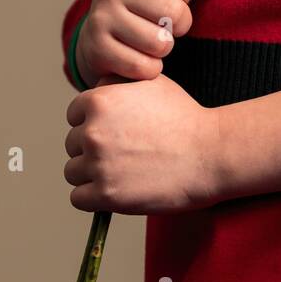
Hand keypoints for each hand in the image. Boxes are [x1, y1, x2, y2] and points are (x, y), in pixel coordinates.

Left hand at [64, 74, 222, 214]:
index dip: (93, 122)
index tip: (114, 131)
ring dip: (91, 174)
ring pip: (73, 172)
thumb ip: (116, 84)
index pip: (74, 114)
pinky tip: (117, 188)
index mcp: (99, 101)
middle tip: (123, 152)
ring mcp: (98, 164)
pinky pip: (78, 198)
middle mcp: (93, 131)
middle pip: (71, 144)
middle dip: (92, 148)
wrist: (209, 154)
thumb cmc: (183, 117)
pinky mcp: (106, 195)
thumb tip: (95, 91)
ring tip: (121, 171)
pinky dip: (94, 197)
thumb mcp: (150, 83)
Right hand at [75, 0, 219, 86]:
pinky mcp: (97, 48)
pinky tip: (140, 55)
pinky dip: (150, 68)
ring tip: (153, 38)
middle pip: (174, 11)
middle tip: (168, 24)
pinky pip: (144, 67)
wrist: (100, 30)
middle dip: (180, 23)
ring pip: (160, 43)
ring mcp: (101, 16)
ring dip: (165, 47)